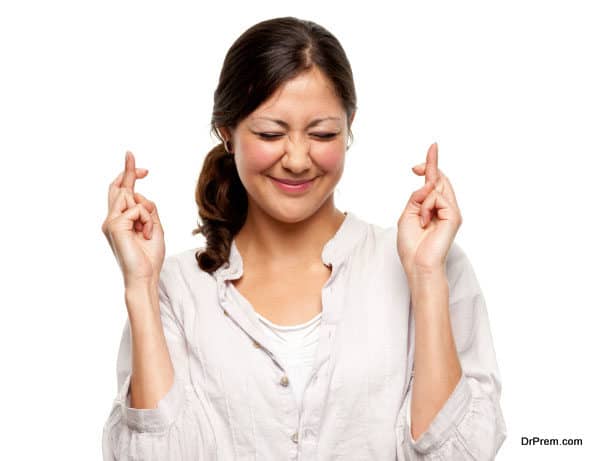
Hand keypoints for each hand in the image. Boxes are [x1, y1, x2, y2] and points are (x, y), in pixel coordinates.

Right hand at [101, 151, 165, 286]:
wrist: (145, 276)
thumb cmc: (150, 256)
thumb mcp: (154, 226)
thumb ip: (147, 209)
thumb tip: (138, 194)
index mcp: (121, 220)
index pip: (122, 193)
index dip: (128, 176)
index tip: (141, 168)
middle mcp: (112, 219)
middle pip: (119, 188)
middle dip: (128, 170)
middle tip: (130, 153)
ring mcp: (110, 222)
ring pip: (132, 197)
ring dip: (148, 214)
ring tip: (148, 232)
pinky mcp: (114, 224)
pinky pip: (138, 208)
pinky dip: (148, 221)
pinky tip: (146, 234)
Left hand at [396, 143, 461, 276]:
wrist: (418, 264)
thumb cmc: (411, 245)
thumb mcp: (407, 215)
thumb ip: (416, 198)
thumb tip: (428, 184)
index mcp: (434, 209)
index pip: (434, 183)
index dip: (429, 167)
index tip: (419, 160)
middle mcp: (445, 208)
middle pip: (440, 179)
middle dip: (432, 163)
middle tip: (433, 147)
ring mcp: (451, 211)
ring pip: (435, 188)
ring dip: (422, 201)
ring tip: (421, 221)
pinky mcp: (454, 216)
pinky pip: (436, 198)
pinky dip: (426, 207)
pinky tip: (425, 222)